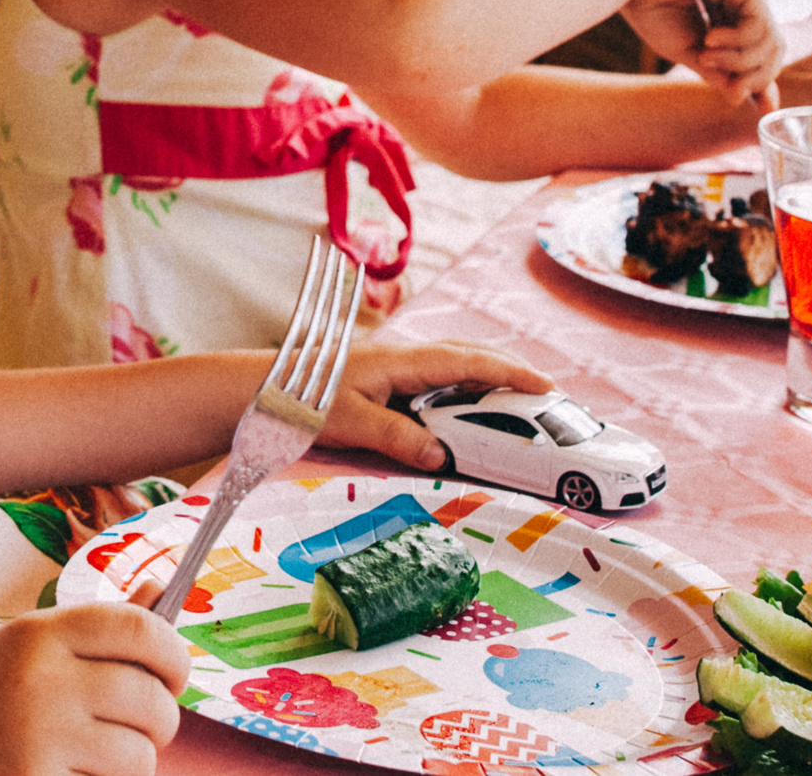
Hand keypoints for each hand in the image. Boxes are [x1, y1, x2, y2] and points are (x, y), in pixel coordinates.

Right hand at [0, 604, 187, 775]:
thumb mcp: (33, 647)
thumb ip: (99, 627)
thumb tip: (163, 589)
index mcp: (40, 635)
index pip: (139, 628)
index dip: (174, 653)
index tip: (174, 674)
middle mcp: (39, 682)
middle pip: (152, 700)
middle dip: (160, 720)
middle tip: (141, 727)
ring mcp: (37, 740)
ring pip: (141, 757)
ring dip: (133, 763)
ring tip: (99, 756)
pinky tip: (67, 774)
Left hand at [318, 338, 553, 470]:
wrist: (264, 386)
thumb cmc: (303, 398)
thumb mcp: (351, 422)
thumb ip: (398, 437)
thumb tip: (442, 455)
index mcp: (402, 361)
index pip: (467, 362)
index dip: (509, 372)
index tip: (545, 384)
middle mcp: (404, 357)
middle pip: (468, 356)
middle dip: (509, 370)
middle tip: (546, 393)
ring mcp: (396, 365)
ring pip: (454, 366)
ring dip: (488, 378)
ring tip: (519, 400)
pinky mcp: (386, 378)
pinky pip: (437, 379)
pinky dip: (464, 389)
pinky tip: (468, 408)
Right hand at [621, 0, 782, 104]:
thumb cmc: (651, 8)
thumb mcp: (686, 51)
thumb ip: (716, 72)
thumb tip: (739, 98)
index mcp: (732, 19)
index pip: (763, 55)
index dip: (764, 82)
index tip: (763, 108)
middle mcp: (746, 4)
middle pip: (774, 51)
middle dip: (754, 76)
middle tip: (729, 86)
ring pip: (771, 41)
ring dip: (741, 60)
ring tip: (706, 56)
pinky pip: (759, 25)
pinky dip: (738, 41)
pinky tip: (710, 38)